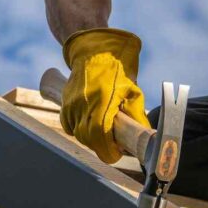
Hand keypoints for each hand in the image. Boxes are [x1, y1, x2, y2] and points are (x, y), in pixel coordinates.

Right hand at [61, 28, 149, 162]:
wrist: (94, 53)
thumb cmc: (117, 71)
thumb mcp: (132, 90)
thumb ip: (136, 114)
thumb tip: (143, 135)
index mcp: (102, 101)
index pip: (99, 137)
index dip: (108, 151)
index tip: (116, 154)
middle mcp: (83, 104)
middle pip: (88, 139)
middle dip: (101, 146)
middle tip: (114, 145)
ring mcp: (71, 104)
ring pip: (79, 134)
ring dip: (91, 138)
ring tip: (104, 132)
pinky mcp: (65, 103)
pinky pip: (70, 126)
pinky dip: (79, 130)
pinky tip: (91, 123)